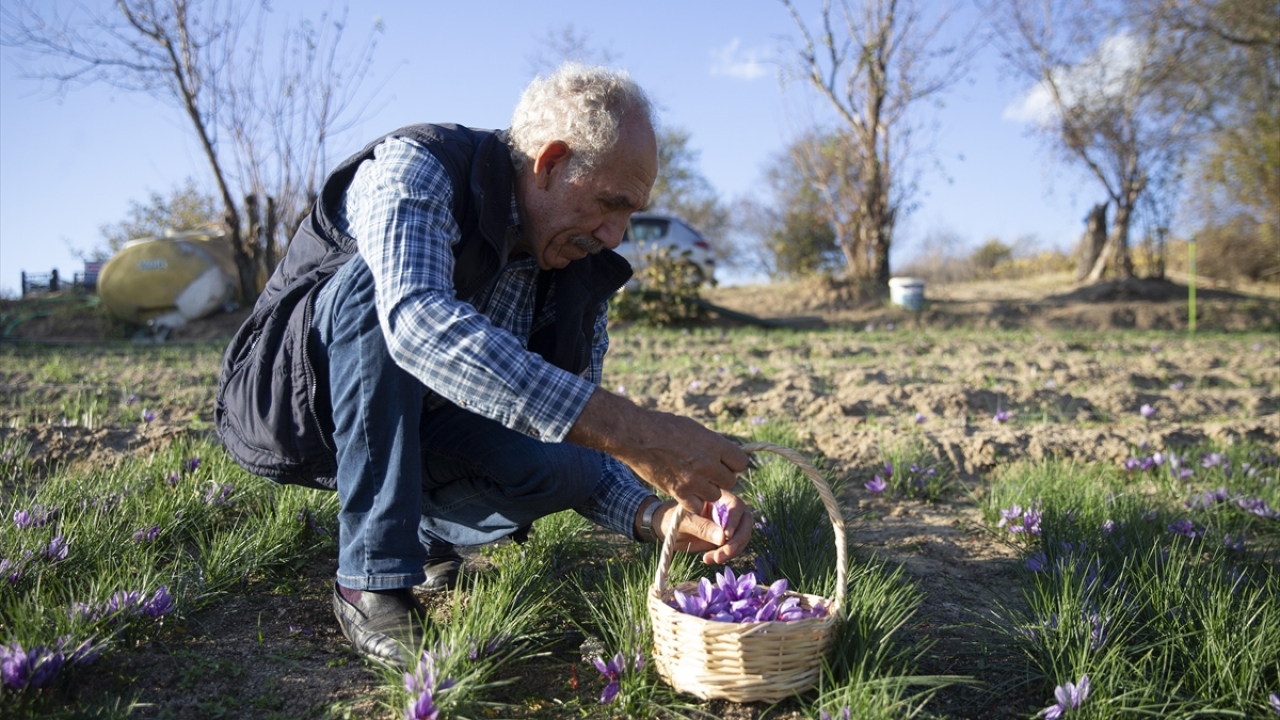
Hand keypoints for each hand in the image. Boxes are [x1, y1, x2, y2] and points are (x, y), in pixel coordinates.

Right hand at [567, 389, 749, 512]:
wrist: (637, 435)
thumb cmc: (664, 426)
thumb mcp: (694, 428)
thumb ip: (712, 443)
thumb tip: (724, 453)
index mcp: (714, 444)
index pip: (741, 462)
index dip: (733, 464)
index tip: (724, 462)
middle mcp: (708, 463)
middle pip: (730, 481)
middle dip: (720, 478)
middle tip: (707, 473)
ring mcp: (694, 479)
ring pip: (715, 495)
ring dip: (707, 491)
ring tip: (695, 482)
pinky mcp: (679, 492)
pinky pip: (697, 505)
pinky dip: (693, 502)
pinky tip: (686, 493)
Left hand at [653, 491, 751, 564]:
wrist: (662, 528)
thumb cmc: (669, 519)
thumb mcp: (682, 523)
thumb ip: (701, 527)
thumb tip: (723, 538)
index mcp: (715, 496)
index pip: (735, 505)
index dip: (734, 520)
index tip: (726, 536)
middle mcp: (725, 508)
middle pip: (745, 520)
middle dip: (738, 539)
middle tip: (723, 554)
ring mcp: (726, 524)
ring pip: (743, 535)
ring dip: (733, 550)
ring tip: (712, 559)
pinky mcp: (724, 538)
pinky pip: (734, 547)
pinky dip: (725, 555)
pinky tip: (708, 559)